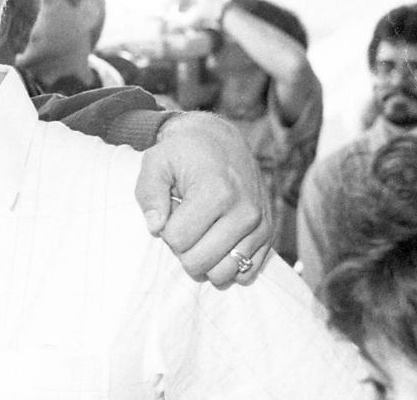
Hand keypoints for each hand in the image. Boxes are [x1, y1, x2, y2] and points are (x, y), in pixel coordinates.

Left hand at [134, 111, 271, 285]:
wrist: (221, 141)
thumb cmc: (183, 153)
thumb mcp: (156, 162)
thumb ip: (149, 193)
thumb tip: (155, 227)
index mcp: (216, 192)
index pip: (177, 239)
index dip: (165, 229)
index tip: (170, 209)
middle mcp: (244, 212)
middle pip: (198, 262)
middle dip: (182, 248)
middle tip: (183, 222)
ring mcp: (259, 226)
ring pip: (222, 274)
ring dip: (204, 259)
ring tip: (200, 232)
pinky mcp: (268, 235)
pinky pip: (246, 272)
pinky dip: (226, 264)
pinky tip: (216, 242)